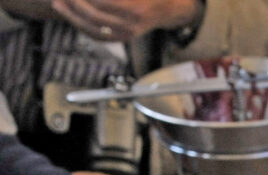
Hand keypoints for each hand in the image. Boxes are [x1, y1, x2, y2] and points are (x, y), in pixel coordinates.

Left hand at [50, 0, 201, 40]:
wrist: (169, 7)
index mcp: (137, 9)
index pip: (102, 2)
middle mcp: (133, 25)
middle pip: (95, 15)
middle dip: (75, 2)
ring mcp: (128, 34)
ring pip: (93, 29)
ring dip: (72, 15)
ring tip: (58, 2)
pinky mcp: (123, 38)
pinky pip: (98, 36)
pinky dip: (80, 25)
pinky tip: (68, 14)